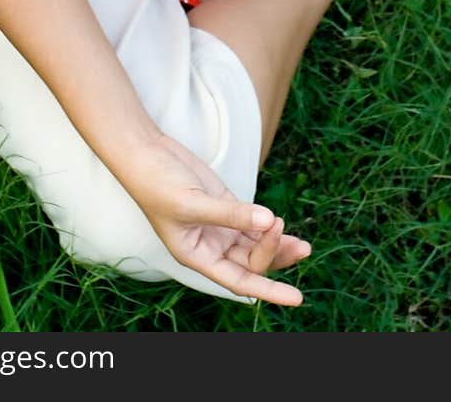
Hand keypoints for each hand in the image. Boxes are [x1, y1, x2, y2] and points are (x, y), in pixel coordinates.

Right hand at [129, 132, 310, 304]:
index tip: (296, 297)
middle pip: (252, 262)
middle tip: (301, 245)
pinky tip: (283, 224)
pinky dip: (268, 224)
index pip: (240, 280)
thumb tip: (269, 221)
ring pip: (254, 243)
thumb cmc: (158, 184)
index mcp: (197, 256)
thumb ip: (232, 214)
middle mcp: (210, 246)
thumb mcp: (194, 203)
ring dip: (278, 243)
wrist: (146, 154)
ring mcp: (219, 225)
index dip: (269, 291)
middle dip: (276, 256)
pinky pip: (252, 221)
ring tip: (303, 244)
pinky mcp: (225, 204)